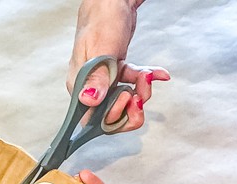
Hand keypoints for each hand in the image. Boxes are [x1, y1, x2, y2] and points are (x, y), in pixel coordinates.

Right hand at [67, 0, 169, 131]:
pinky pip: (133, 85)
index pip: (92, 119)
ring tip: (147, 77)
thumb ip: (97, 77)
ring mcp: (104, 81)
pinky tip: (157, 73)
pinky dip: (146, 80)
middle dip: (129, 110)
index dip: (112, 116)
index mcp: (79, 85)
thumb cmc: (101, 19)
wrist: (112, 0)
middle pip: (110, 117)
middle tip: (139, 96)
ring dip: (141, 93)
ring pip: (124, 103)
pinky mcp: (116, 73)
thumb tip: (89, 100)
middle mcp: (90, 87)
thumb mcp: (101, 49)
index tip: (125, 99)